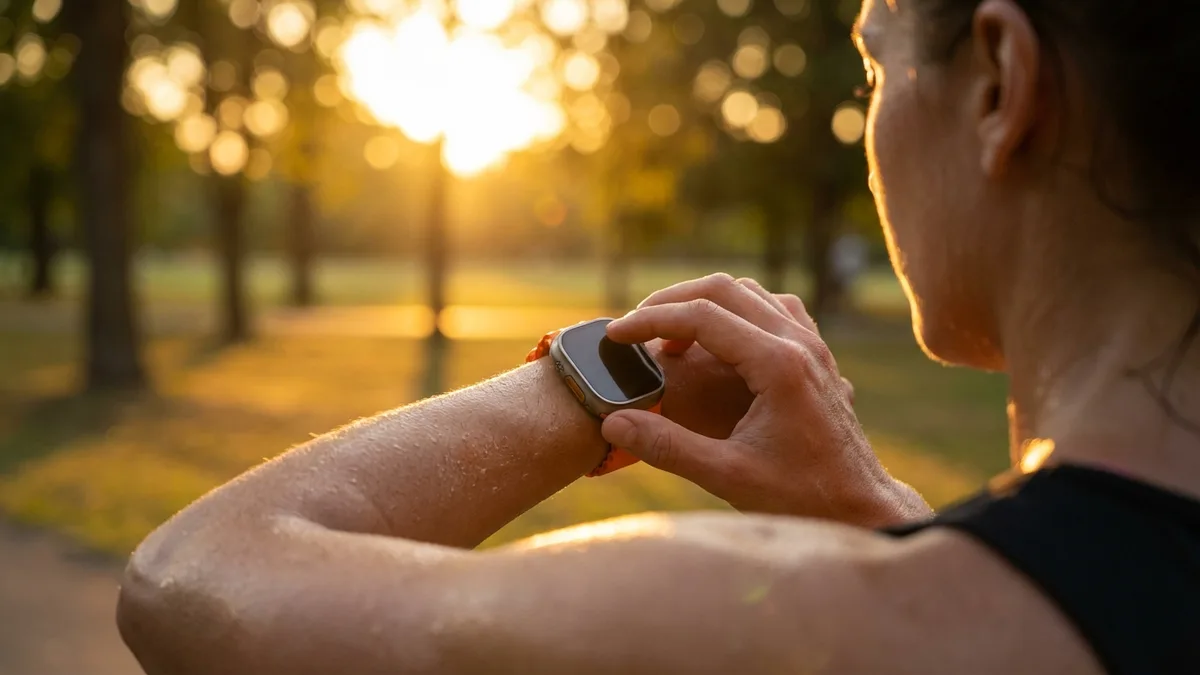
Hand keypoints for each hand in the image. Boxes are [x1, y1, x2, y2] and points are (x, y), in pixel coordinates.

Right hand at [602, 274, 928, 526]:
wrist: (860, 506)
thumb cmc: (799, 496)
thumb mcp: (727, 476)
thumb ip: (668, 447)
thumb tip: (613, 422)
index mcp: (778, 365)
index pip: (701, 316)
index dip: (650, 321)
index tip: (616, 337)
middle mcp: (799, 343)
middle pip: (723, 289)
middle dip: (670, 301)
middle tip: (633, 327)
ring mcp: (813, 344)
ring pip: (750, 292)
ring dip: (703, 302)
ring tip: (668, 335)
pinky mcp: (817, 354)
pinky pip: (773, 308)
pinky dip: (736, 310)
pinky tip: (717, 340)